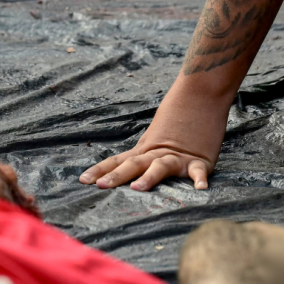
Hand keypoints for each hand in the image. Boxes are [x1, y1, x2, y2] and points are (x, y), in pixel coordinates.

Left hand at [79, 82, 227, 190]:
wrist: (198, 93)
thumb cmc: (178, 115)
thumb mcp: (155, 136)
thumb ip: (145, 154)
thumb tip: (130, 172)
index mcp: (144, 149)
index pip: (118, 160)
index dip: (100, 170)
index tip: (82, 180)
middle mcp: (157, 153)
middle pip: (133, 164)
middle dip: (116, 176)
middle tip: (100, 186)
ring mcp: (178, 156)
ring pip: (160, 166)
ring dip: (149, 178)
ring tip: (137, 189)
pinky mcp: (200, 159)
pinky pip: (198, 170)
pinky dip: (199, 179)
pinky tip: (200, 189)